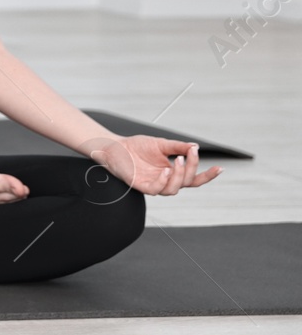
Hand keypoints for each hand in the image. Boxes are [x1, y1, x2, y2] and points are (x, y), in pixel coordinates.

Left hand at [89, 135, 219, 194]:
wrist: (115, 146)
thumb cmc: (137, 147)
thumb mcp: (161, 144)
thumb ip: (178, 147)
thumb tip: (195, 147)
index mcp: (172, 172)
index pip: (194, 178)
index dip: (207, 176)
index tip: (220, 168)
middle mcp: (165, 180)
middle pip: (187, 182)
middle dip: (192, 168)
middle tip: (189, 153)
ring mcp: (154, 185)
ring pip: (174, 189)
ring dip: (179, 176)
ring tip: (177, 160)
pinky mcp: (141, 186)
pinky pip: (156, 190)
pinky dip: (164, 181)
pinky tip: (166, 170)